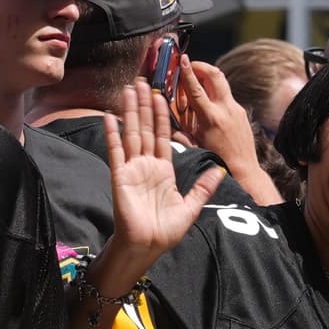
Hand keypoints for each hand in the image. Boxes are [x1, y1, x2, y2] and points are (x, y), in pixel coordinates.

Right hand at [110, 82, 222, 264]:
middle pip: (146, 128)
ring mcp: (132, 169)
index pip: (163, 135)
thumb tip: (218, 171)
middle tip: (143, 81)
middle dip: (145, 105)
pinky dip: (113, 134)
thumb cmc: (166, 231)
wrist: (147, 247)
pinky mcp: (120, 176)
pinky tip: (110, 116)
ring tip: (129, 89)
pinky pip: (116, 151)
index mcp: (164, 170)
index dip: (163, 115)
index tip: (163, 95)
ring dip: (130, 111)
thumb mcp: (190, 207)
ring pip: (132, 133)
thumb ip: (202, 188)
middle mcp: (147, 165)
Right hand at [168, 58, 272, 198]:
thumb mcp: (194, 147)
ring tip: (196, 80)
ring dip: (208, 77)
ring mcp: (236, 110)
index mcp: (211, 118)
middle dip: (201, 66)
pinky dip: (215, 92)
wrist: (245, 170)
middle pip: (215, 76)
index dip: (188, 72)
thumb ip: (180, 133)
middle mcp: (226, 110)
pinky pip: (226, 96)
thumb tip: (168, 124)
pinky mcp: (242, 113)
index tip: (182, 59)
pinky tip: (207, 101)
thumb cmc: (218, 162)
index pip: (197, 89)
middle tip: (189, 65)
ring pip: (222, 83)